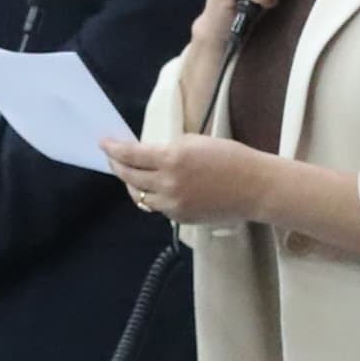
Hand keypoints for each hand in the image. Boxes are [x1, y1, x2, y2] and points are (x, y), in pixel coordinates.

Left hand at [107, 132, 286, 229]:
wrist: (255, 187)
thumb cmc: (232, 158)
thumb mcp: (196, 142)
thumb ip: (169, 149)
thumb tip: (151, 154)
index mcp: (171, 160)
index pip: (131, 155)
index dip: (113, 149)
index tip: (104, 142)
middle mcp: (167, 185)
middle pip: (129, 177)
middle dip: (117, 165)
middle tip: (113, 157)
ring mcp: (173, 205)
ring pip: (140, 196)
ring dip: (132, 184)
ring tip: (130, 174)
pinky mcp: (181, 218)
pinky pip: (157, 206)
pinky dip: (152, 196)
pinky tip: (153, 188)